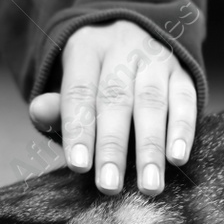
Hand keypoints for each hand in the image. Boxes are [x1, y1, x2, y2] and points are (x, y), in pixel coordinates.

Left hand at [28, 19, 196, 196]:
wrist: (134, 37)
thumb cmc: (96, 77)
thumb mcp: (70, 83)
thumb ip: (57, 105)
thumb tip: (38, 111)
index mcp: (86, 49)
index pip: (80, 91)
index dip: (79, 129)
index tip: (79, 167)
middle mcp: (122, 48)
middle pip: (116, 99)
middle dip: (112, 147)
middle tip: (110, 186)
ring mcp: (156, 58)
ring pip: (152, 102)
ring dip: (151, 147)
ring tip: (148, 185)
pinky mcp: (183, 71)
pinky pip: (185, 100)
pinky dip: (183, 130)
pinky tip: (177, 159)